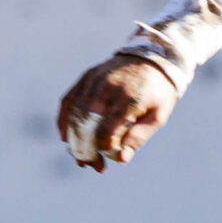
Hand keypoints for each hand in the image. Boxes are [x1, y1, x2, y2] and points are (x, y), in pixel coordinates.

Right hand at [57, 54, 180, 170]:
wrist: (153, 58)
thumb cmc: (157, 92)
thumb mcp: (158, 116)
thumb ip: (139, 137)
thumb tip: (121, 159)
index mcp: (129, 99)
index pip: (106, 129)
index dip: (101, 148)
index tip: (104, 162)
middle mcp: (108, 87)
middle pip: (86, 123)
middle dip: (84, 148)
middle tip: (90, 165)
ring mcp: (94, 80)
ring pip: (74, 113)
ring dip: (72, 138)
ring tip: (80, 157)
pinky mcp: (86, 77)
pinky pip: (68, 100)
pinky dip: (63, 120)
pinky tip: (66, 137)